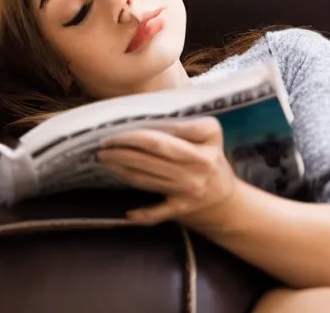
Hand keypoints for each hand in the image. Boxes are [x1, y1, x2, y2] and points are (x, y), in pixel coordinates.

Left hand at [97, 116, 238, 228]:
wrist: (227, 199)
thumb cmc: (210, 158)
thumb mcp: (208, 134)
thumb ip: (183, 124)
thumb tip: (142, 117)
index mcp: (207, 137)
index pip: (165, 132)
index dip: (135, 133)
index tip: (116, 130)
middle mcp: (200, 163)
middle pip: (152, 152)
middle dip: (122, 148)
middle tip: (102, 145)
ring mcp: (191, 187)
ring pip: (147, 177)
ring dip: (121, 169)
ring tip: (104, 160)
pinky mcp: (184, 208)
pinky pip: (158, 211)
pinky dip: (142, 213)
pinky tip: (128, 211)